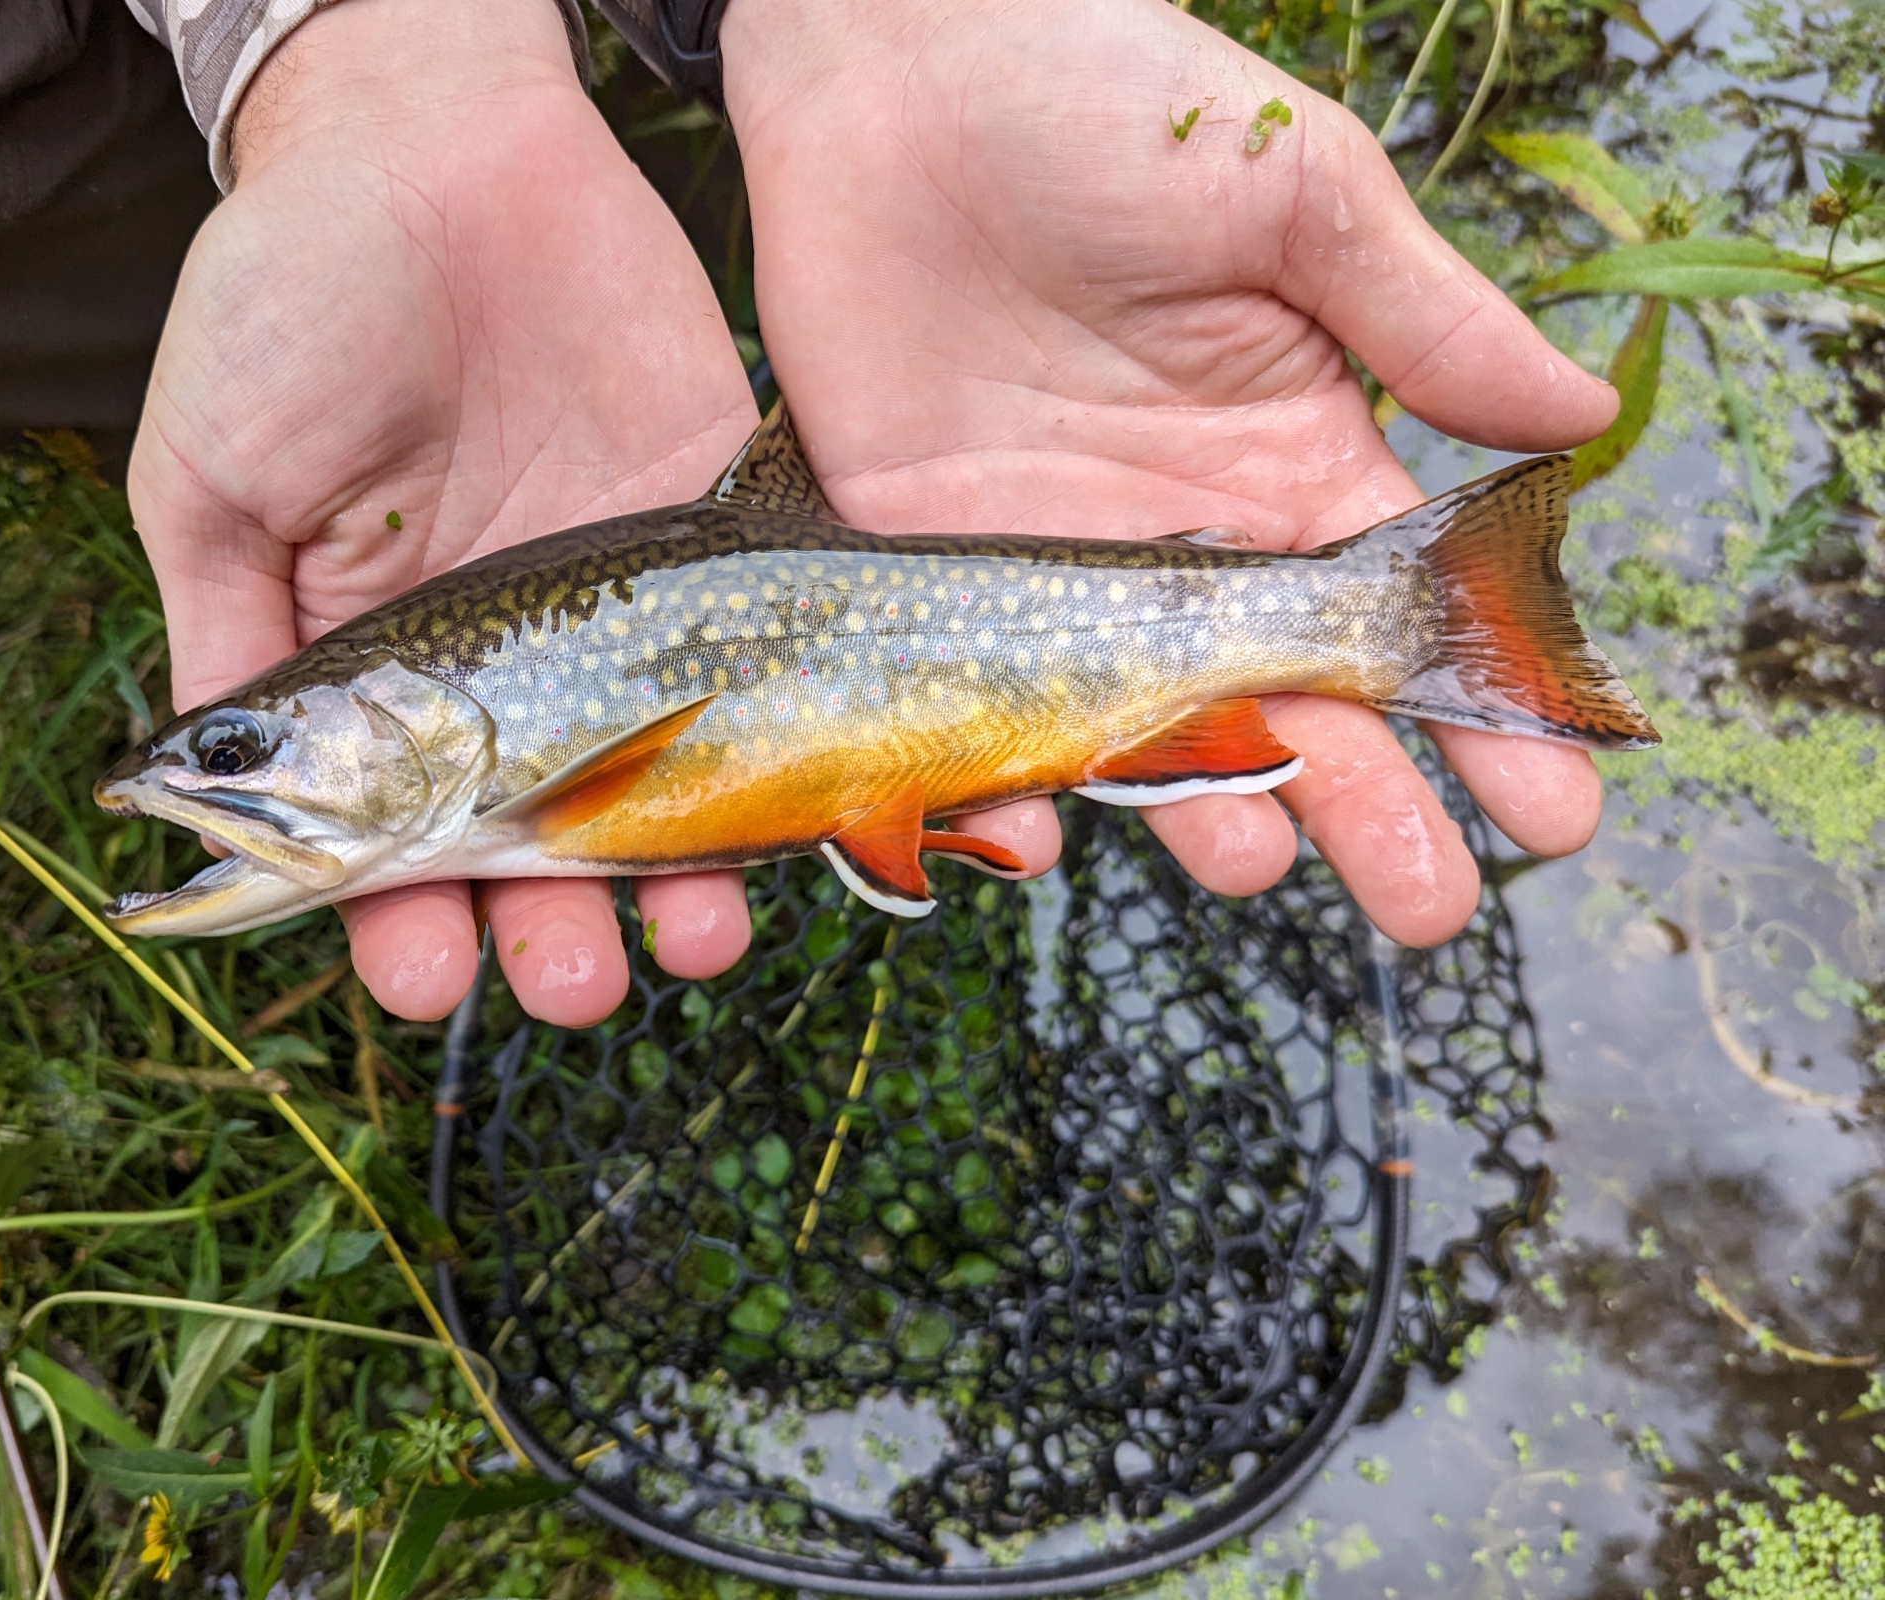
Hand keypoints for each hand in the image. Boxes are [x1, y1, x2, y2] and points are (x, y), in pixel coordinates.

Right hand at [126, 0, 757, 1023]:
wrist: (433, 133)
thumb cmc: (291, 295)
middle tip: (570, 989)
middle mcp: (500, 661)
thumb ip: (223, 636)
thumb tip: (179, 804)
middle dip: (550, 931)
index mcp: (372, 663)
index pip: (390, 833)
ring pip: (654, 784)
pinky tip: (791, 829)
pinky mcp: (711, 533)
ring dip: (671, 878)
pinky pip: (755, 667)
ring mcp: (612, 607)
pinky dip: (778, 757)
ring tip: (691, 941)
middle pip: (534, 837)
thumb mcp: (208, 473)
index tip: (425, 976)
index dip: (401, 915)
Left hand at [718, 0, 1621, 946]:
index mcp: (1286, 454)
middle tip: (1430, 908)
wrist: (895, 67)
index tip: (1556, 807)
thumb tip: (1588, 421)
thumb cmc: (1105, 97)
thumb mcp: (1294, 194)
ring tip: (1261, 869)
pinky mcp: (919, 571)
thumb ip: (1423, 322)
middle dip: (1365, 807)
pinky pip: (967, 701)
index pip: (1393, 615)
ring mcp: (1047, 568)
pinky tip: (1037, 828)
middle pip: (1282, 703)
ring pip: (1134, 728)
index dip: (1477, 709)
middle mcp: (1176, 538)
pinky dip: (998, 775)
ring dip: (1200, 805)